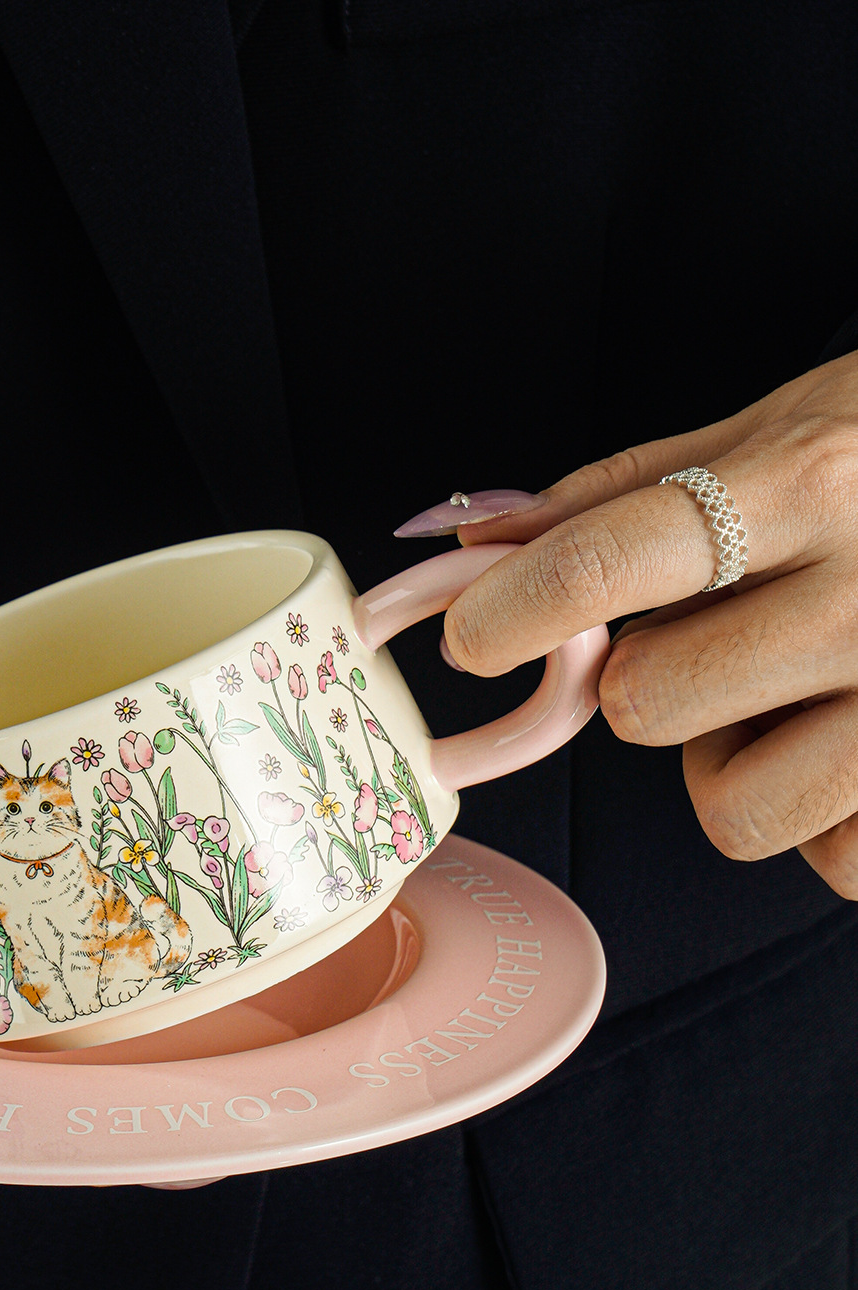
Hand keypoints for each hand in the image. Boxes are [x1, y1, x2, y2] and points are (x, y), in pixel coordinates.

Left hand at [435, 349, 857, 896]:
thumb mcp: (780, 428)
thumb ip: (621, 490)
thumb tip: (472, 541)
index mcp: (810, 483)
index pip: (603, 566)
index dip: (504, 614)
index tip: (473, 637)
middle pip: (647, 704)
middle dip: (642, 684)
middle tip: (708, 641)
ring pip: (732, 806)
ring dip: (729, 764)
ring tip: (784, 699)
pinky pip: (830, 858)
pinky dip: (818, 820)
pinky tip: (847, 743)